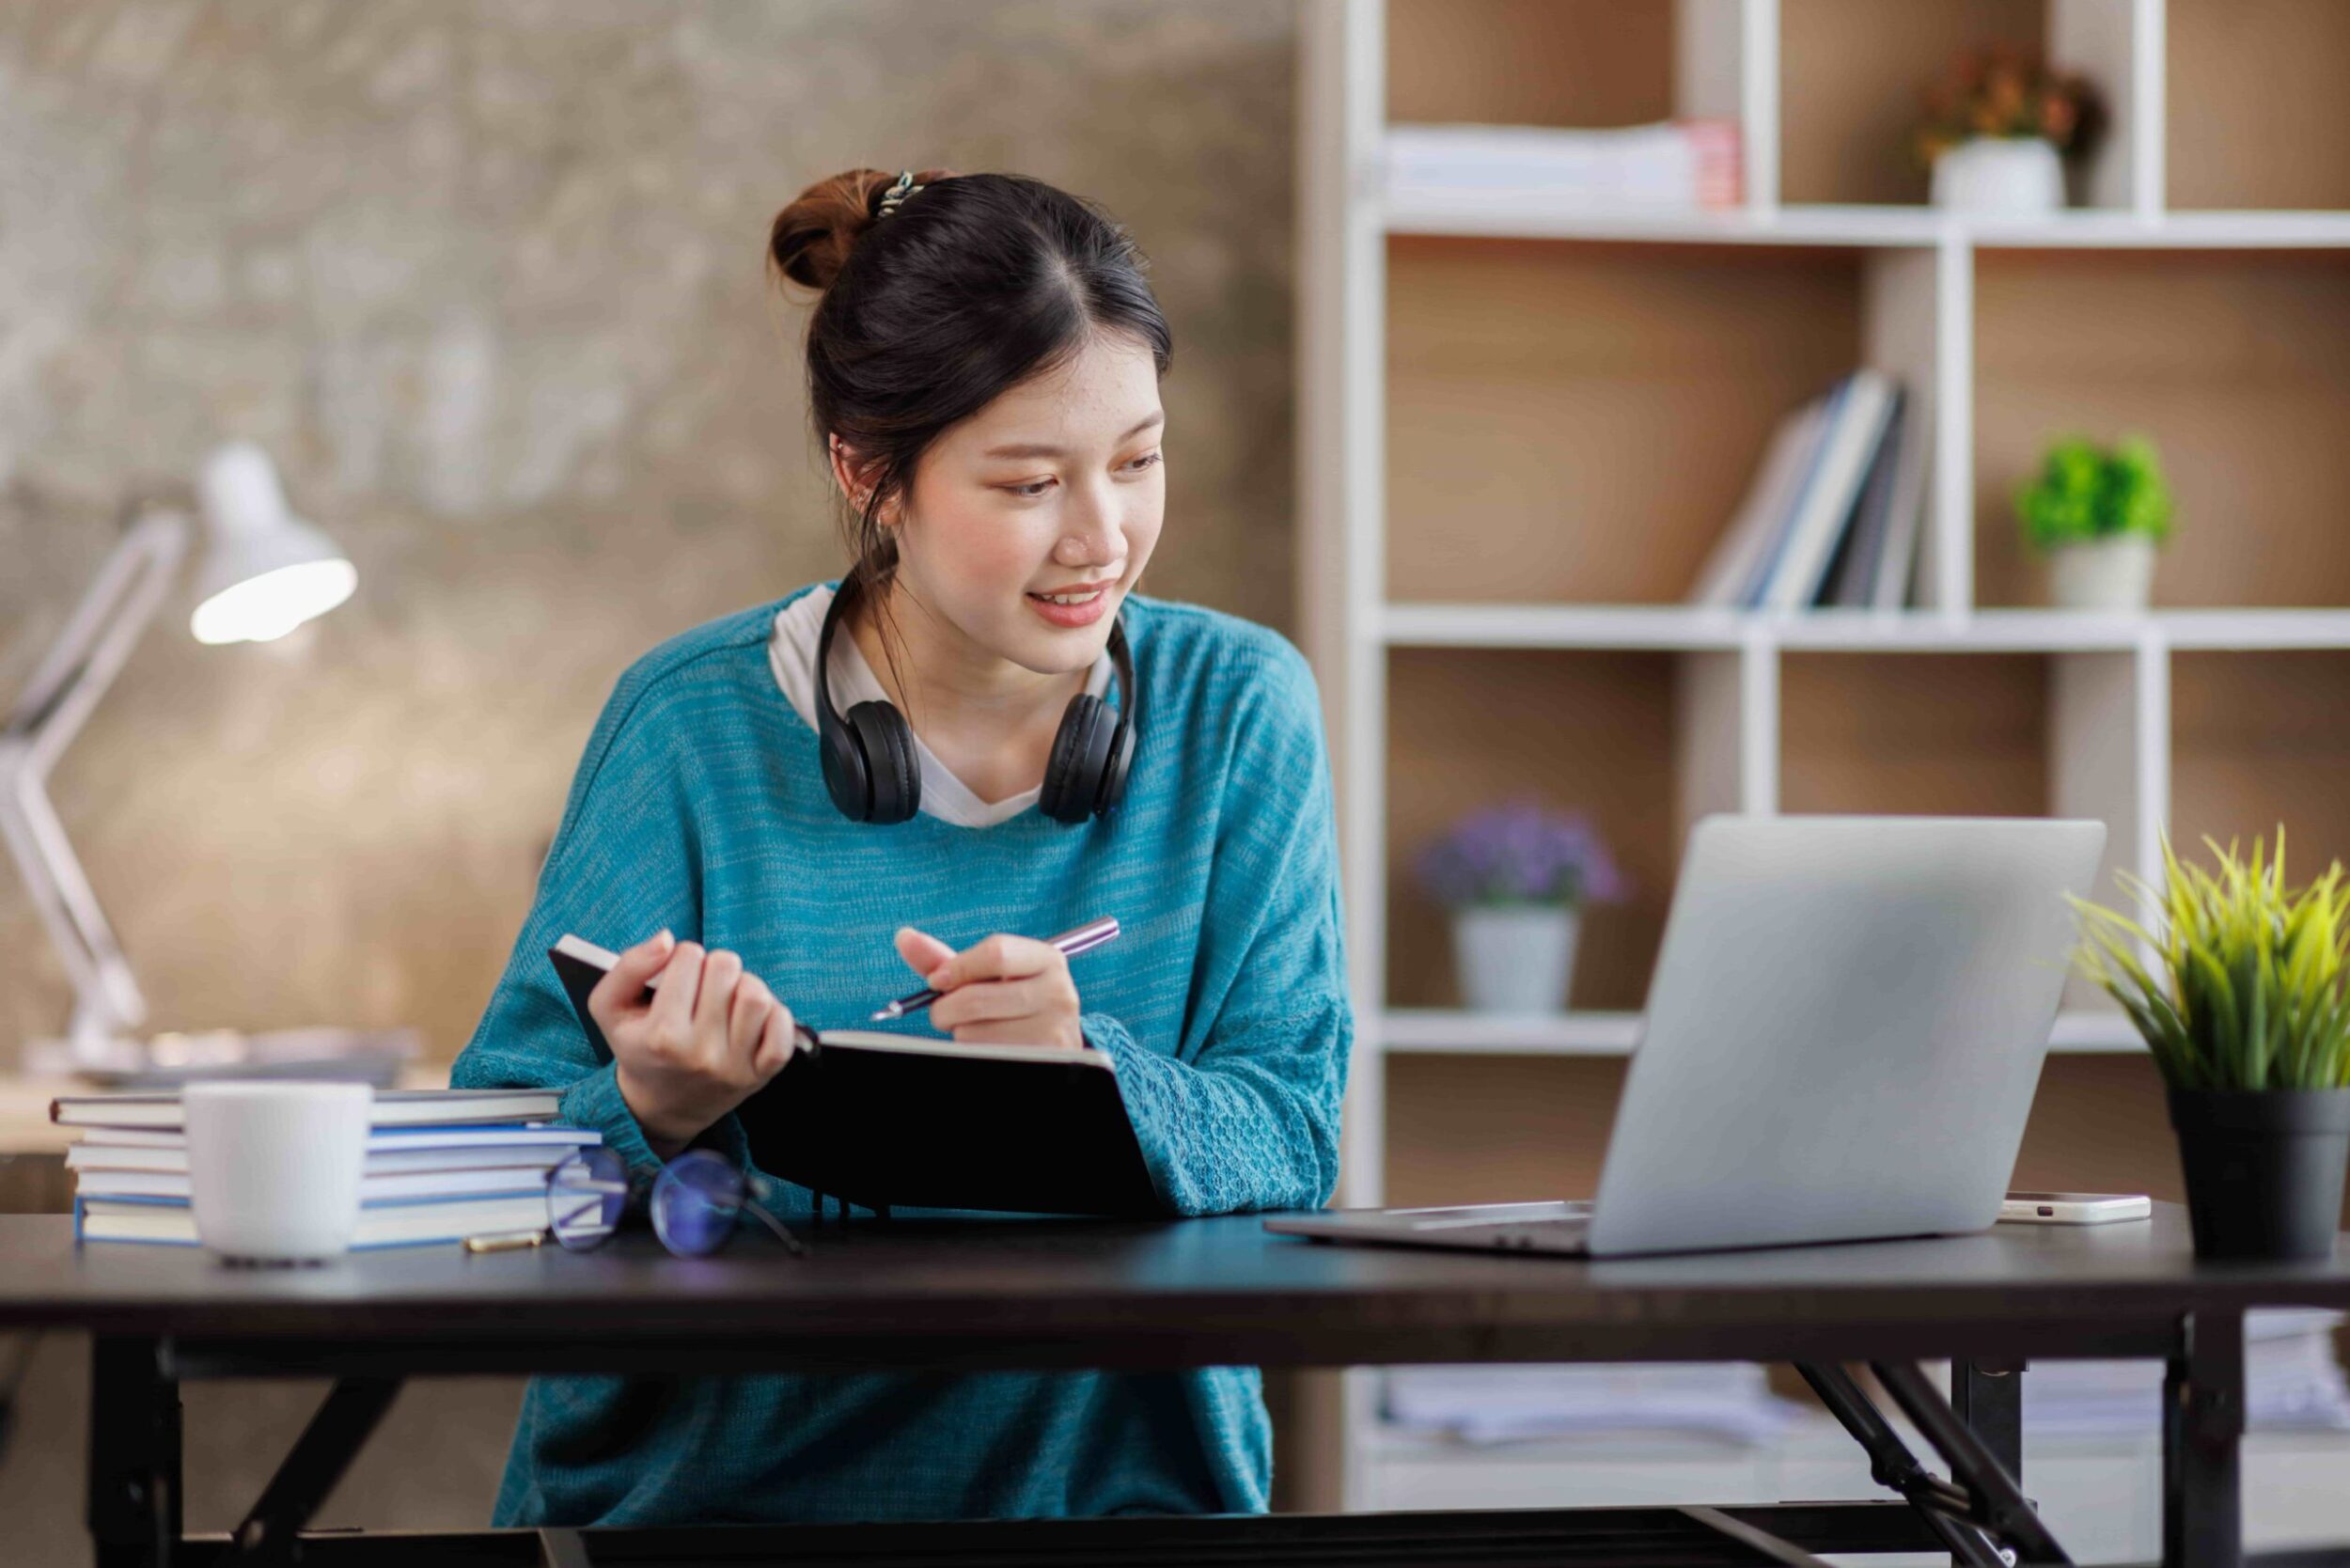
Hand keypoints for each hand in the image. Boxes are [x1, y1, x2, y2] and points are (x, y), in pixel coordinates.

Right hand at [593, 930, 800, 1159]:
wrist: (662, 1106)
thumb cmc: (639, 1047)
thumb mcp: (611, 1008)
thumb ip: (629, 966)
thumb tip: (667, 940)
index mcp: (662, 1035)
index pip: (688, 956)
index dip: (681, 959)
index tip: (674, 981)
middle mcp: (699, 1052)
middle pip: (726, 967)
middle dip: (713, 968)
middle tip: (701, 989)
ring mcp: (734, 1065)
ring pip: (757, 993)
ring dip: (743, 986)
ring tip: (727, 1000)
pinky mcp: (761, 1074)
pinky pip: (783, 1026)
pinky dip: (774, 1014)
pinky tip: (751, 1019)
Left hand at [893, 928, 1083, 1049]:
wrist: (1055, 1042)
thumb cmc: (1013, 1000)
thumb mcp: (989, 975)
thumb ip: (948, 959)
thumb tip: (904, 937)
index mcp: (1047, 960)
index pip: (996, 952)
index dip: (957, 967)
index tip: (937, 981)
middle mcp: (1057, 993)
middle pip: (976, 998)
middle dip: (946, 1008)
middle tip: (945, 1013)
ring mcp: (1053, 1031)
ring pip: (974, 1033)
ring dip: (961, 1033)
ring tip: (977, 1029)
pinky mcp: (1041, 1059)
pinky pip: (983, 1055)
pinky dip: (973, 1051)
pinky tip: (989, 1045)